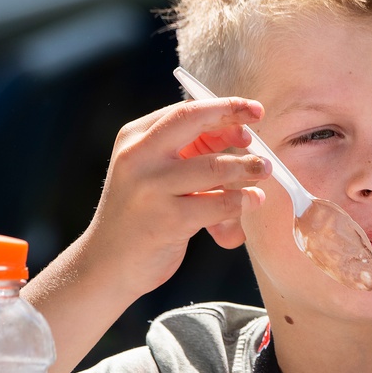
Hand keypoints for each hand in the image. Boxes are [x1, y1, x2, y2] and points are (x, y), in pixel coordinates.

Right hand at [81, 97, 270, 301]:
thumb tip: (239, 134)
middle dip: (232, 115)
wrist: (107, 264)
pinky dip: (242, 200)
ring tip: (264, 170)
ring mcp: (151, 189)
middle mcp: (138, 157)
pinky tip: (254, 200)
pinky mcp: (168, 220)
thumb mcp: (152, 174)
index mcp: (134, 138)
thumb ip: (187, 153)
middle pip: (193, 121)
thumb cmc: (141, 215)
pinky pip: (218, 204)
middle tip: (260, 124)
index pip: (183, 111)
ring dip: (246, 166)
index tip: (251, 112)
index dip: (222, 109)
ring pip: (214, 166)